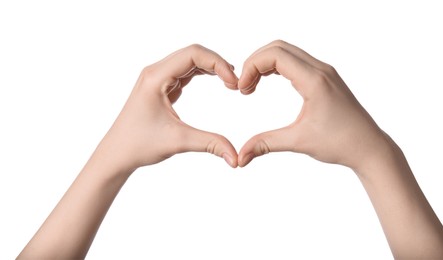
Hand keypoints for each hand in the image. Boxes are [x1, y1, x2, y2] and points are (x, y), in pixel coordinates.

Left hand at [98, 44, 238, 172]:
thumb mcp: (178, 142)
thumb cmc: (138, 145)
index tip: (233, 83)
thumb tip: (236, 158)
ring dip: (211, 68)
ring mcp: (157, 78)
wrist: (116, 154)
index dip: (218, 63)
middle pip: (192, 53)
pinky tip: (216, 81)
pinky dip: (202, 74)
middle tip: (235, 83)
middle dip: (217, 64)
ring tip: (229, 82)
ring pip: (189, 61)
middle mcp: (155, 72)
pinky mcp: (161, 87)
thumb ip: (210, 144)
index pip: (193, 54)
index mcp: (155, 77)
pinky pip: (185, 72)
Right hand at [238, 40, 387, 169]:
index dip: (251, 67)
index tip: (241, 89)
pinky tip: (267, 82)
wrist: (369, 147)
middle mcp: (321, 70)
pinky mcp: (325, 78)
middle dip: (255, 62)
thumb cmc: (341, 143)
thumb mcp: (299, 142)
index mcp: (315, 80)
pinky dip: (277, 67)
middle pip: (278, 47)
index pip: (275, 55)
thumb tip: (241, 156)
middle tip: (243, 86)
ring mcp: (324, 72)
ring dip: (265, 64)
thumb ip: (266, 144)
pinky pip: (296, 61)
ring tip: (251, 86)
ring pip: (287, 52)